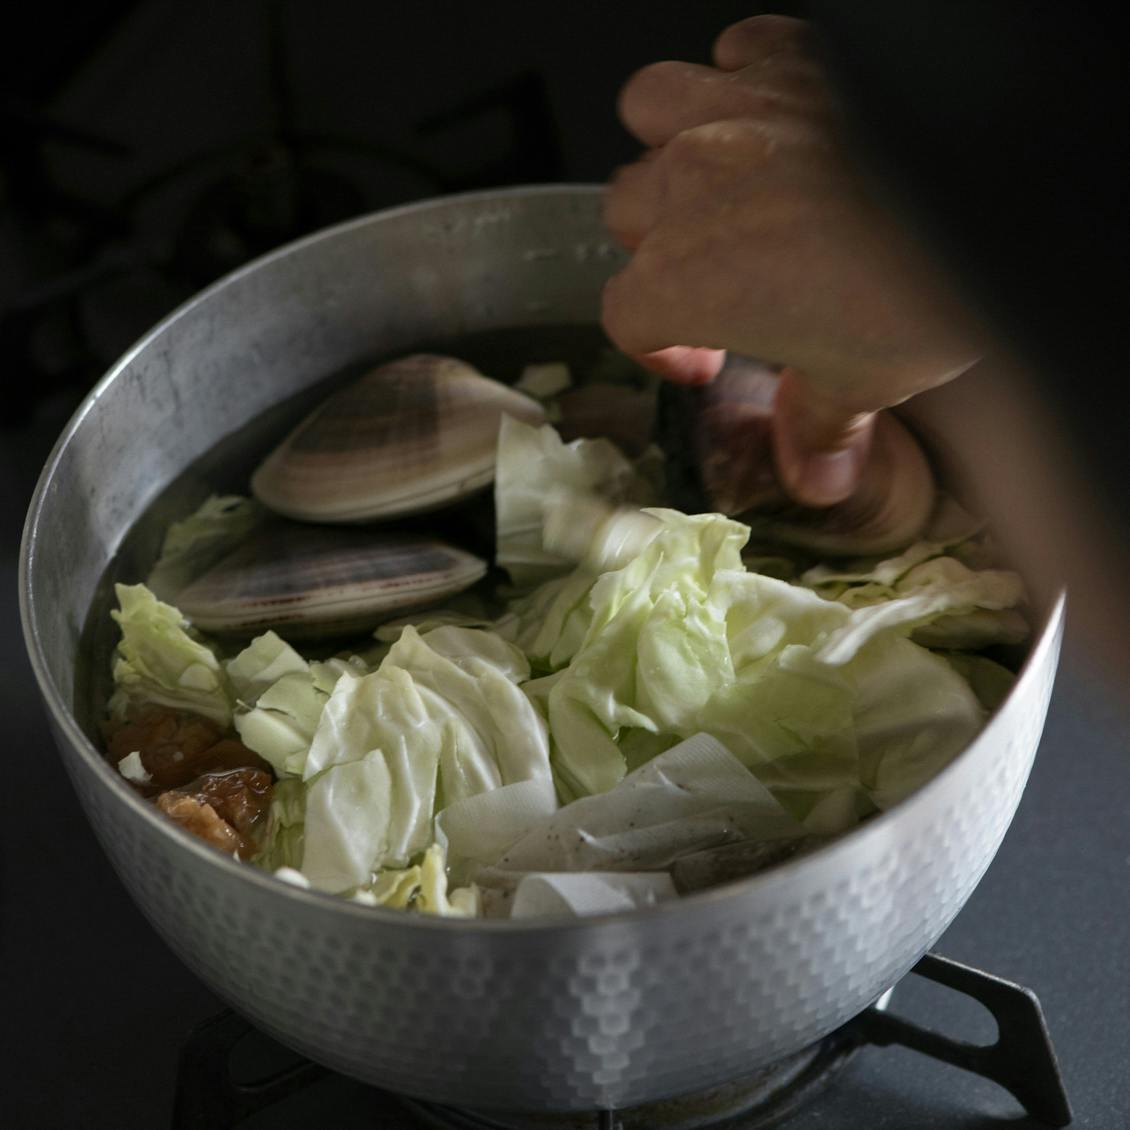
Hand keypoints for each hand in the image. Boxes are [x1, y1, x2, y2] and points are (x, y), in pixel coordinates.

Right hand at [601, 15, 980, 505]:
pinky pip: (731, 50)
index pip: (625, 314)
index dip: (659, 345)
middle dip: (659, 245)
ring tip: (716, 179)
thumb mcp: (866, 377)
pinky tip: (772, 110)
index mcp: (684, 279)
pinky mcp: (790, 59)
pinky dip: (739, 75)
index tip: (700, 360)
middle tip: (716, 276)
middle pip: (628, 212)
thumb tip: (814, 478)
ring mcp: (733, 113)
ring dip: (670, 146)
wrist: (985, 199)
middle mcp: (689, 188)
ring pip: (650, 112)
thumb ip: (820, 425)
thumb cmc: (916, 287)